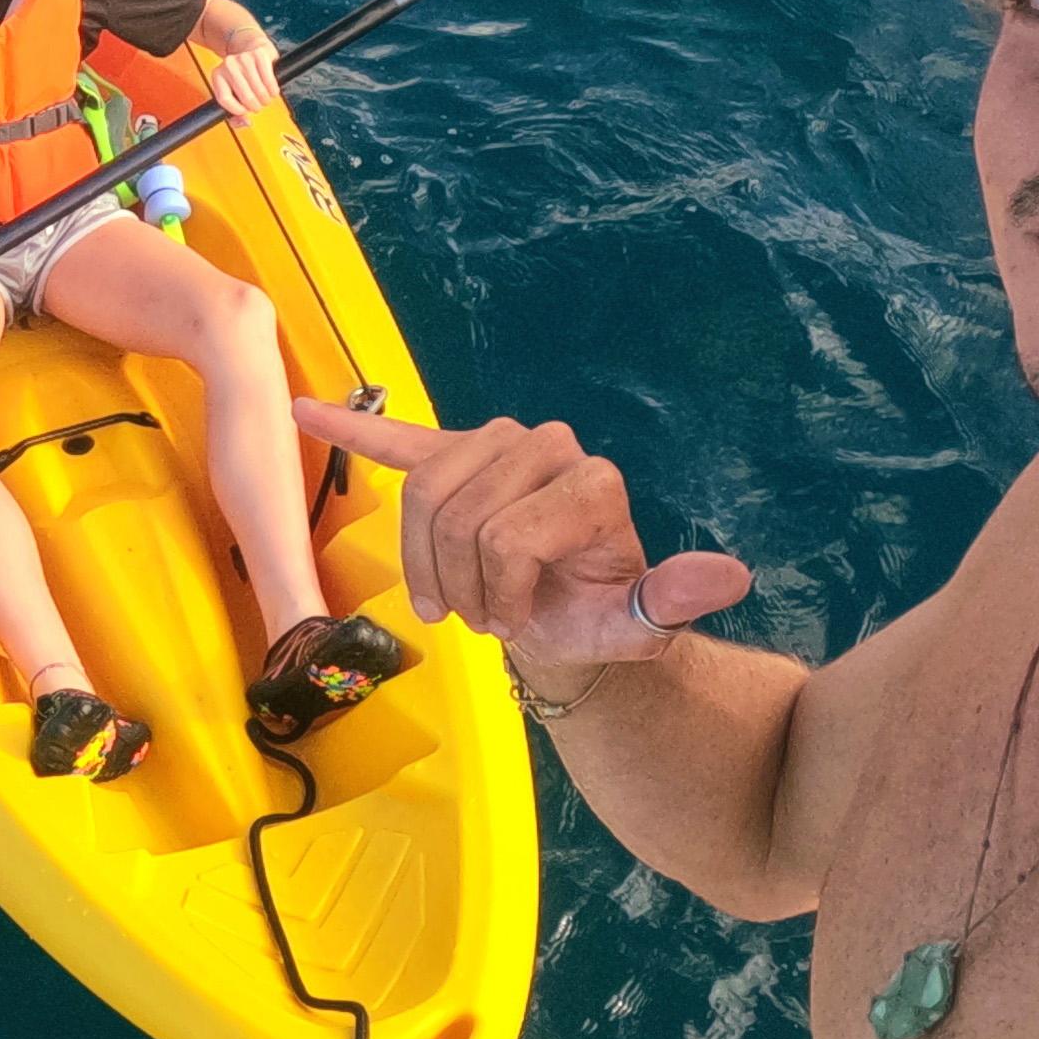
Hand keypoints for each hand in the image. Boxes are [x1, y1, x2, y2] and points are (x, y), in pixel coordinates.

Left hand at [202, 11, 279, 119]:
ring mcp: (244, 59)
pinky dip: (273, 90)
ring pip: (259, 90)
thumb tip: (245, 122)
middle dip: (255, 107)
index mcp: (217, 76)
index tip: (245, 112)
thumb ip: (235, 113)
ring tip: (265, 99)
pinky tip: (272, 91)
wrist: (250, 46)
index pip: (224, 99)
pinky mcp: (259, 55)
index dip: (237, 110)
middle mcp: (228, 65)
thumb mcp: (233, 91)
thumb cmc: (241, 75)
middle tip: (258, 106)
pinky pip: (269, 80)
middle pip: (245, 96)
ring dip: (265, 100)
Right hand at [283, 405, 752, 669]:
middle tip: (478, 617)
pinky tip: (307, 412)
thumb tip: (731, 573)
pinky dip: (352, 428)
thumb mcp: (639, 626)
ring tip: (445, 595)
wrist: (565, 611)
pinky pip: (399, 438)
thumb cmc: (597, 617)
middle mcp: (549, 444)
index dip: (498, 592)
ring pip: (420, 492)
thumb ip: (675, 602)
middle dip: (457, 580)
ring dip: (420, 557)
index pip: (509, 534)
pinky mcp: (454, 452)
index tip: (514, 626)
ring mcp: (498, 443)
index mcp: (593, 482)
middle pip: (458, 513)